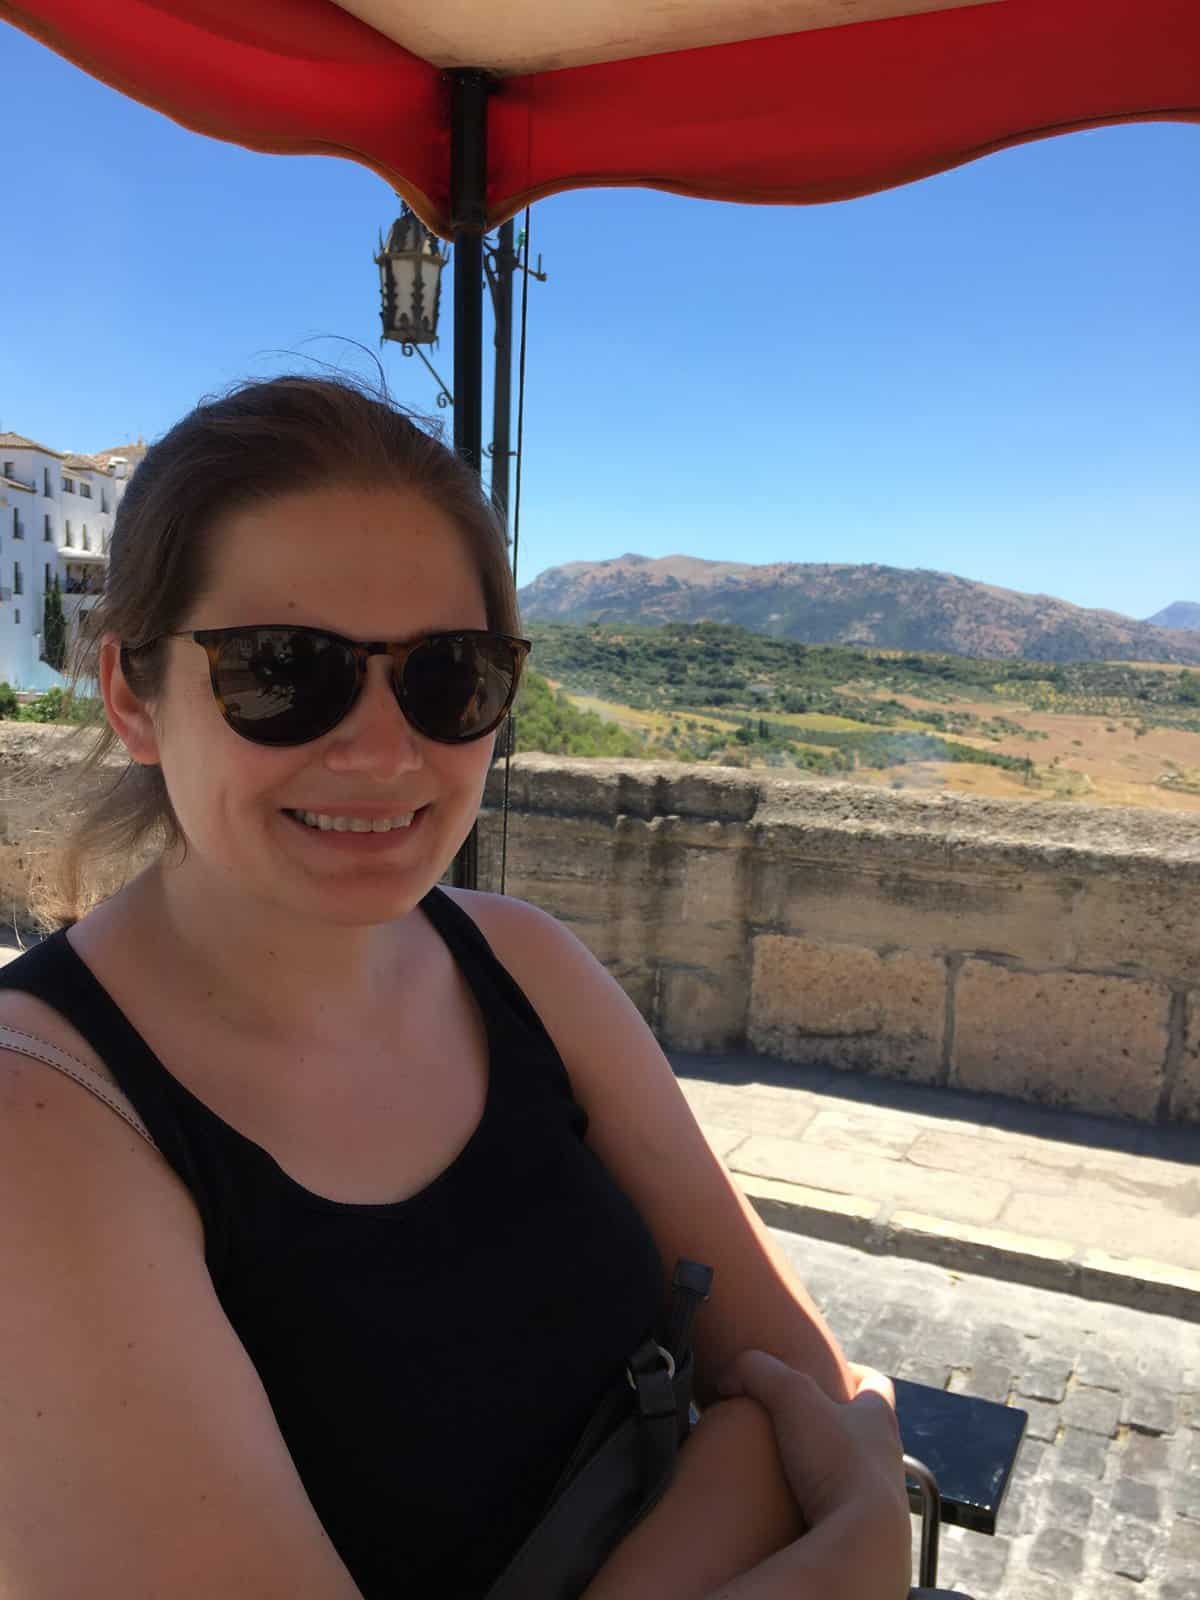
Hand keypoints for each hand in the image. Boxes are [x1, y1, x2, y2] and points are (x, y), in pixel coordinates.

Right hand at [716, 1350, 910, 1596]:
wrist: (864, 1546)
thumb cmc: (835, 1462)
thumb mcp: (791, 1397)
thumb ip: (758, 1371)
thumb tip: (726, 1376)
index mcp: (878, 1419)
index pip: (876, 1384)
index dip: (853, 1374)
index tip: (829, 1374)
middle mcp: (888, 1457)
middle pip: (867, 1430)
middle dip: (835, 1424)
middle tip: (800, 1422)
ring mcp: (881, 1500)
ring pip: (856, 1474)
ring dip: (828, 1468)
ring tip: (791, 1469)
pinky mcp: (867, 1536)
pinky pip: (845, 1514)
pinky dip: (823, 1506)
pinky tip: (795, 1509)